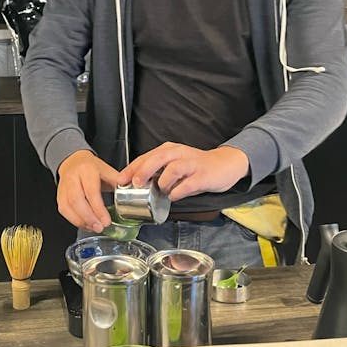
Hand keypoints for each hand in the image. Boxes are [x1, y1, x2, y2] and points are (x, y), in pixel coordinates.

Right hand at [57, 150, 119, 232]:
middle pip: (76, 201)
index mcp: (87, 170)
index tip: (106, 220)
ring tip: (94, 228)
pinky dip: (74, 220)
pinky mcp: (59, 195)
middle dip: (89, 218)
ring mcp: (64, 187)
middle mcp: (72, 178)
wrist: (74, 161)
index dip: (98, 208)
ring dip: (81, 221)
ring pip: (68, 207)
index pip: (91, 192)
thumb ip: (117, 182)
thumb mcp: (107, 170)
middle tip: (100, 227)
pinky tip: (85, 224)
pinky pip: (64, 211)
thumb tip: (129, 194)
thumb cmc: (91, 167)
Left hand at [118, 143, 249, 201]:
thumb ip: (158, 172)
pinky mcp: (203, 175)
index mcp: (170, 150)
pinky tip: (174, 196)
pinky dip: (178, 191)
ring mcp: (192, 164)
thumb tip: (137, 185)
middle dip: (144, 170)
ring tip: (161, 191)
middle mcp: (180, 153)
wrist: (225, 164)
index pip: (147, 156)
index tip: (121, 180)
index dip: (132, 168)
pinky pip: (188, 184)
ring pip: (173, 168)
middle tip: (136, 183)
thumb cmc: (196, 167)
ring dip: (163, 182)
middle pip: (158, 158)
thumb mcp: (175, 164)